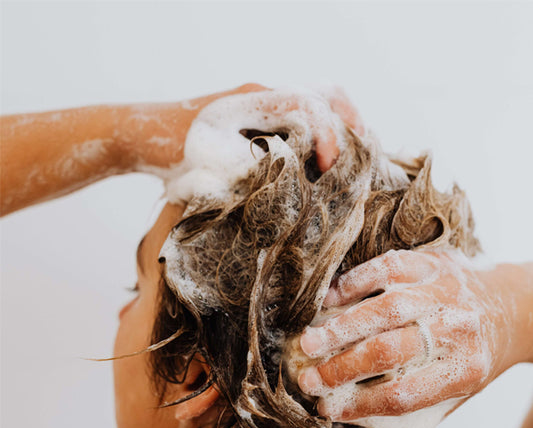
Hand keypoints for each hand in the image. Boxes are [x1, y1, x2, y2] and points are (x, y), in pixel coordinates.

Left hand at [118, 83, 364, 175]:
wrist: (142, 135)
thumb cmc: (170, 151)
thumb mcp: (209, 166)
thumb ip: (252, 171)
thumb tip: (296, 187)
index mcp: (253, 101)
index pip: (309, 105)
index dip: (329, 135)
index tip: (329, 169)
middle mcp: (262, 96)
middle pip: (325, 93)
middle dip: (350, 123)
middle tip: (362, 156)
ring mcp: (261, 105)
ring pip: (318, 102)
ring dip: (340, 127)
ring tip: (353, 160)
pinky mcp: (259, 119)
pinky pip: (302, 118)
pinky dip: (323, 135)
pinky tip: (326, 162)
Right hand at [297, 249, 513, 421]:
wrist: (511, 305)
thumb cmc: (474, 352)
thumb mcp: (458, 387)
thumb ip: (413, 398)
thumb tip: (348, 402)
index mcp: (465, 370)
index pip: (403, 394)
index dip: (359, 405)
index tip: (328, 409)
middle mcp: (457, 329)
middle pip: (390, 352)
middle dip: (342, 369)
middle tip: (309, 379)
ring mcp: (444, 291)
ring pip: (386, 309)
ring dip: (341, 328)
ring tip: (310, 342)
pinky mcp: (431, 262)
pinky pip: (386, 269)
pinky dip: (353, 283)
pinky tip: (329, 300)